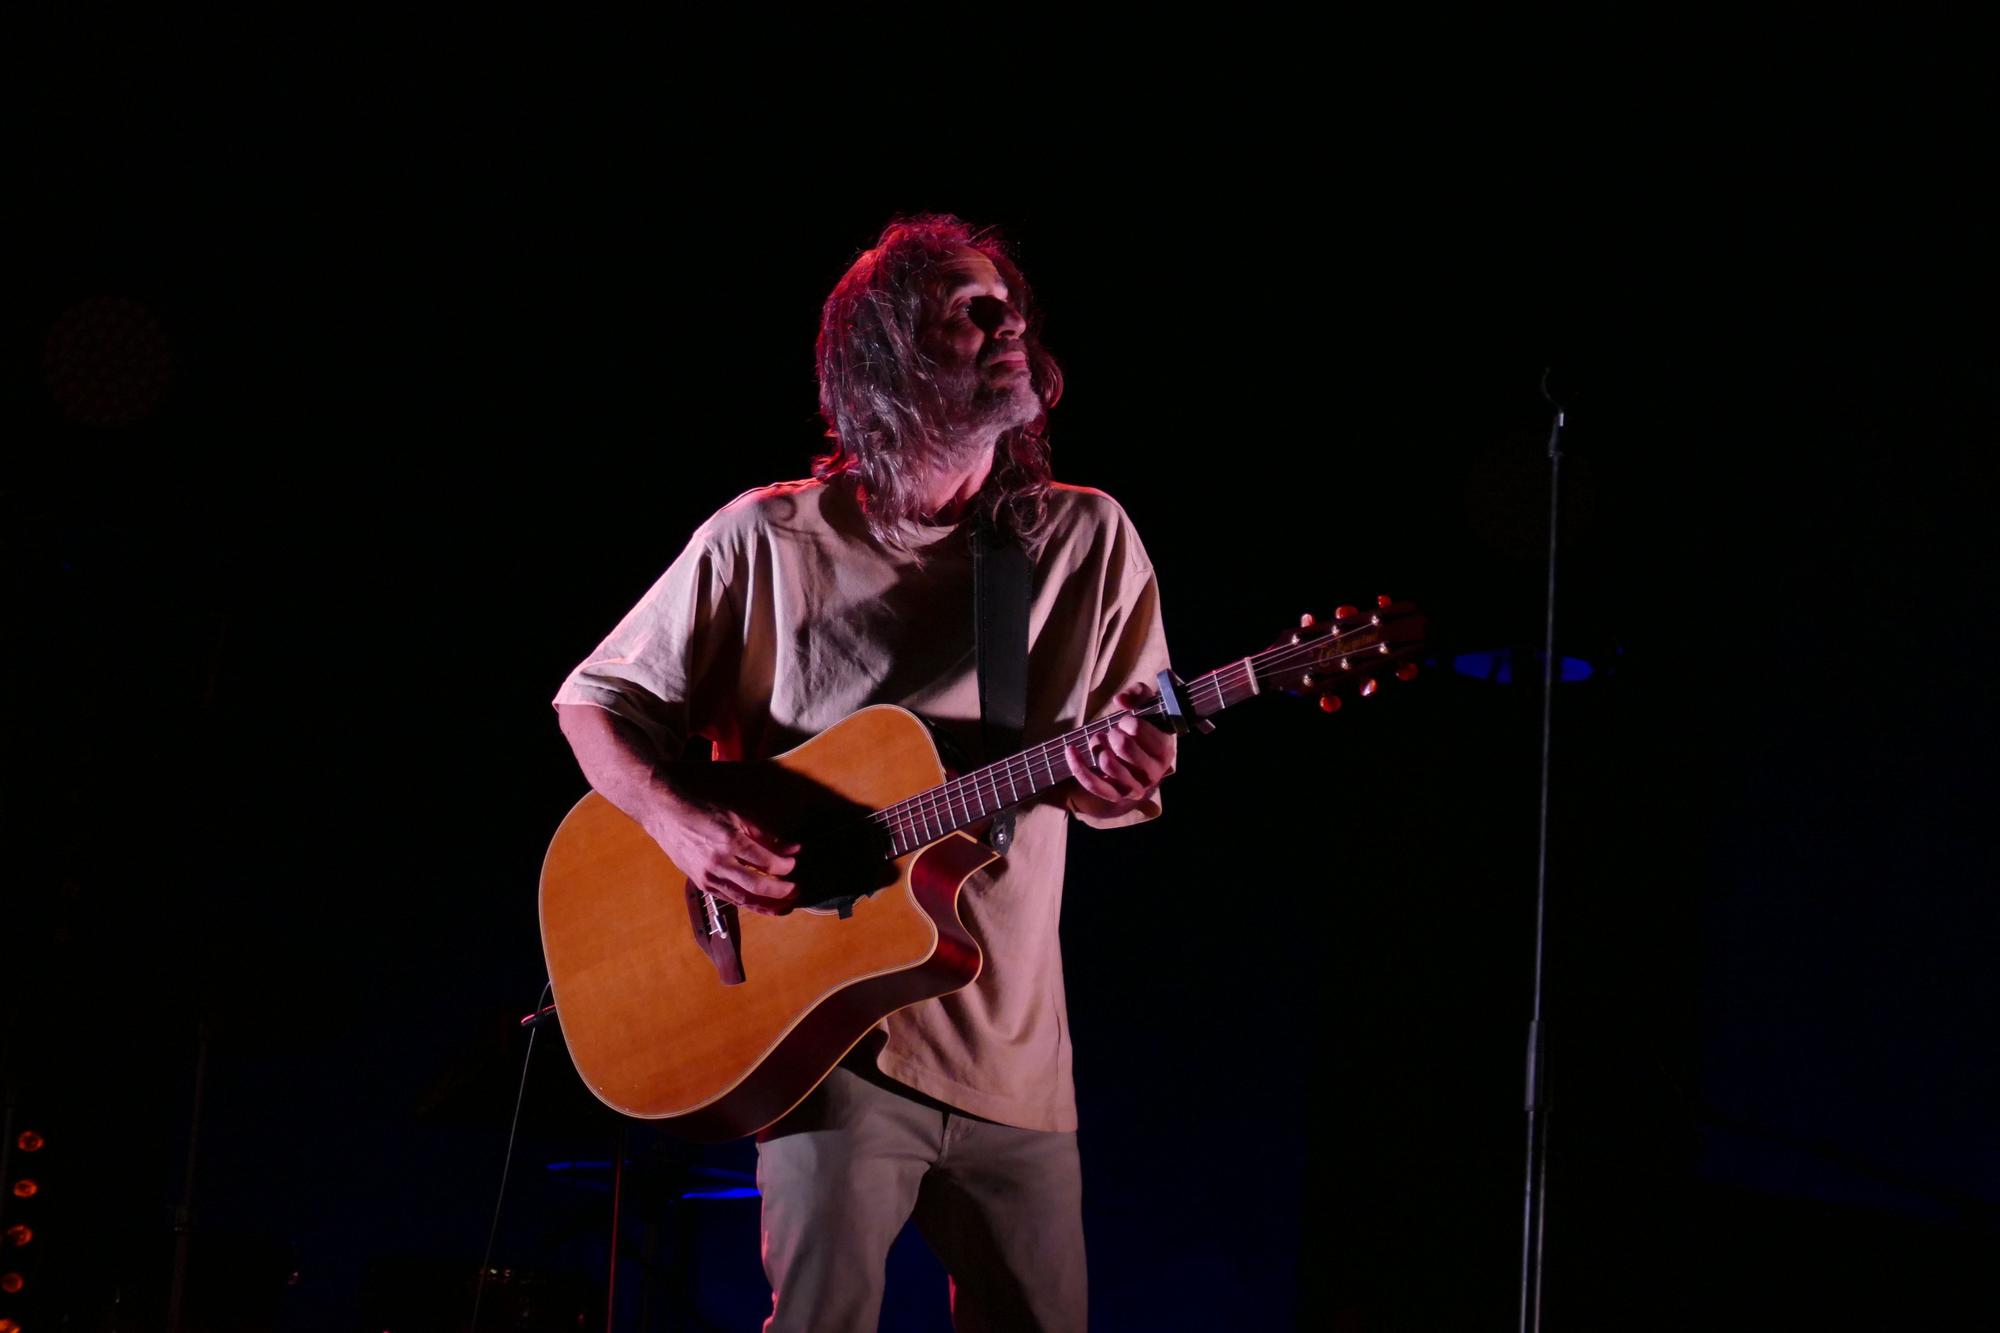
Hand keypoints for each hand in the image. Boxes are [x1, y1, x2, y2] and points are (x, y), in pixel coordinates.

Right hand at [645, 796, 799, 915]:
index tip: (794, 865)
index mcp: (729, 841)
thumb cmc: (704, 813)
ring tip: (787, 906)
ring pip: (744, 898)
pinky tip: (764, 906)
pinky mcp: (703, 885)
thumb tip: (794, 849)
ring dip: (768, 905)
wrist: (667, 818)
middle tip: (797, 890)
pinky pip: (731, 900)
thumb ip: (767, 836)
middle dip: (780, 891)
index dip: (784, 867)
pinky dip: (750, 904)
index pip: (765, 861)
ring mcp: (709, 877)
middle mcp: (719, 862)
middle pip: (756, 885)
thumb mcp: (738, 818)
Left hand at [1065, 682, 1177, 816]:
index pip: (1140, 730)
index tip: (1126, 721)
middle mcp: (1153, 773)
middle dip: (1112, 733)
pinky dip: (1078, 765)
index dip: (1128, 721)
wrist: (1137, 757)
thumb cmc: (1142, 728)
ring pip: (1108, 764)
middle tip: (1113, 731)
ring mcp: (1135, 787)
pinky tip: (1071, 750)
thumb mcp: (1147, 705)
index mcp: (1165, 751)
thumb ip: (1138, 694)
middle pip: (1124, 746)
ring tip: (1098, 738)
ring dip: (1097, 745)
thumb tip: (1120, 701)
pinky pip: (1093, 783)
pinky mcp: (1115, 796)